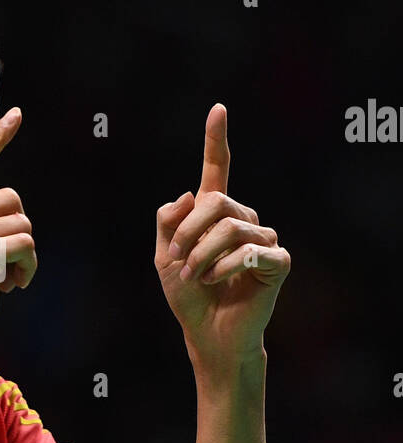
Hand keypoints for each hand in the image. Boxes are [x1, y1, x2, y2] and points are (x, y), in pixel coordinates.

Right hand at [0, 107, 36, 373]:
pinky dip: (28, 270)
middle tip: (4, 266)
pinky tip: (9, 289)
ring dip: (24, 256)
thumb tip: (11, 211)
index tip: (16, 114)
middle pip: (13, 198)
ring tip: (2, 281)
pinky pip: (28, 246)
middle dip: (19, 232)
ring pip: (24, 223)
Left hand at [154, 104, 290, 366]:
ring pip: (229, 227)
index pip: (218, 168)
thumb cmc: (188, 296)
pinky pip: (249, 251)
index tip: (217, 109)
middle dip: (188, 232)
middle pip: (216, 202)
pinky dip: (225, 267)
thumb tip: (192, 193)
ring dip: (202, 255)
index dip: (216, 139)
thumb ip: (168, 221)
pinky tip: (218, 281)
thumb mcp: (162, 256)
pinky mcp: (278, 261)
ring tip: (196, 276)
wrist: (207, 333)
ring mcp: (263, 238)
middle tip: (176, 261)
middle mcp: (243, 219)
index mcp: (214, 213)